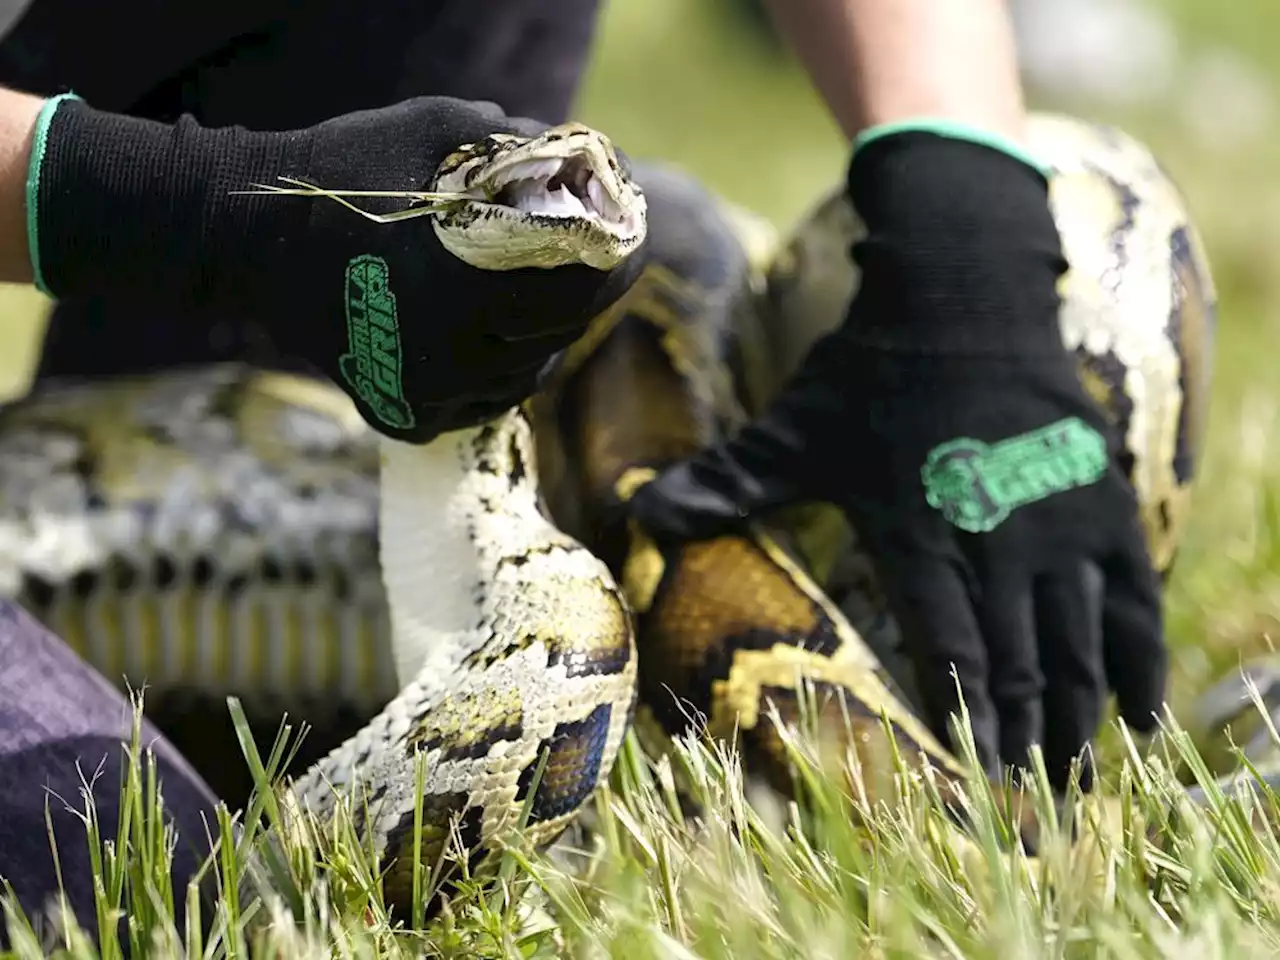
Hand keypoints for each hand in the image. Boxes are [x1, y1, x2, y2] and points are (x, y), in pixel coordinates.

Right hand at [27, 95, 643, 441]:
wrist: (245, 241)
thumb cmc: (342, 174)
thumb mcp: (434, 130)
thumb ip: (516, 146)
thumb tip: (582, 162)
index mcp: (466, 282)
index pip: (582, 289)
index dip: (618, 263)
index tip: (629, 240)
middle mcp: (452, 353)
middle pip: (560, 334)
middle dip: (581, 295)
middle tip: (584, 263)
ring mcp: (426, 393)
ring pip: (524, 374)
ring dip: (540, 336)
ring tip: (527, 294)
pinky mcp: (403, 415)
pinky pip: (480, 402)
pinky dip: (494, 370)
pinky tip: (483, 333)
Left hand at [628, 129, 1163, 790]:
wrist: (960, 293)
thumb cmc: (869, 371)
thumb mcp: (792, 431)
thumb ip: (724, 482)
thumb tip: (637, 514)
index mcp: (920, 535)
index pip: (951, 647)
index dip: (968, 717)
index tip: (977, 779)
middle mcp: (997, 539)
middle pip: (1021, 662)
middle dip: (1028, 737)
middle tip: (1034, 804)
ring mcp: (1057, 521)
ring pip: (1078, 642)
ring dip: (1081, 714)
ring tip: (1079, 776)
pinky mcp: (1100, 499)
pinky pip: (1134, 596)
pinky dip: (1139, 658)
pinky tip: (1144, 710)